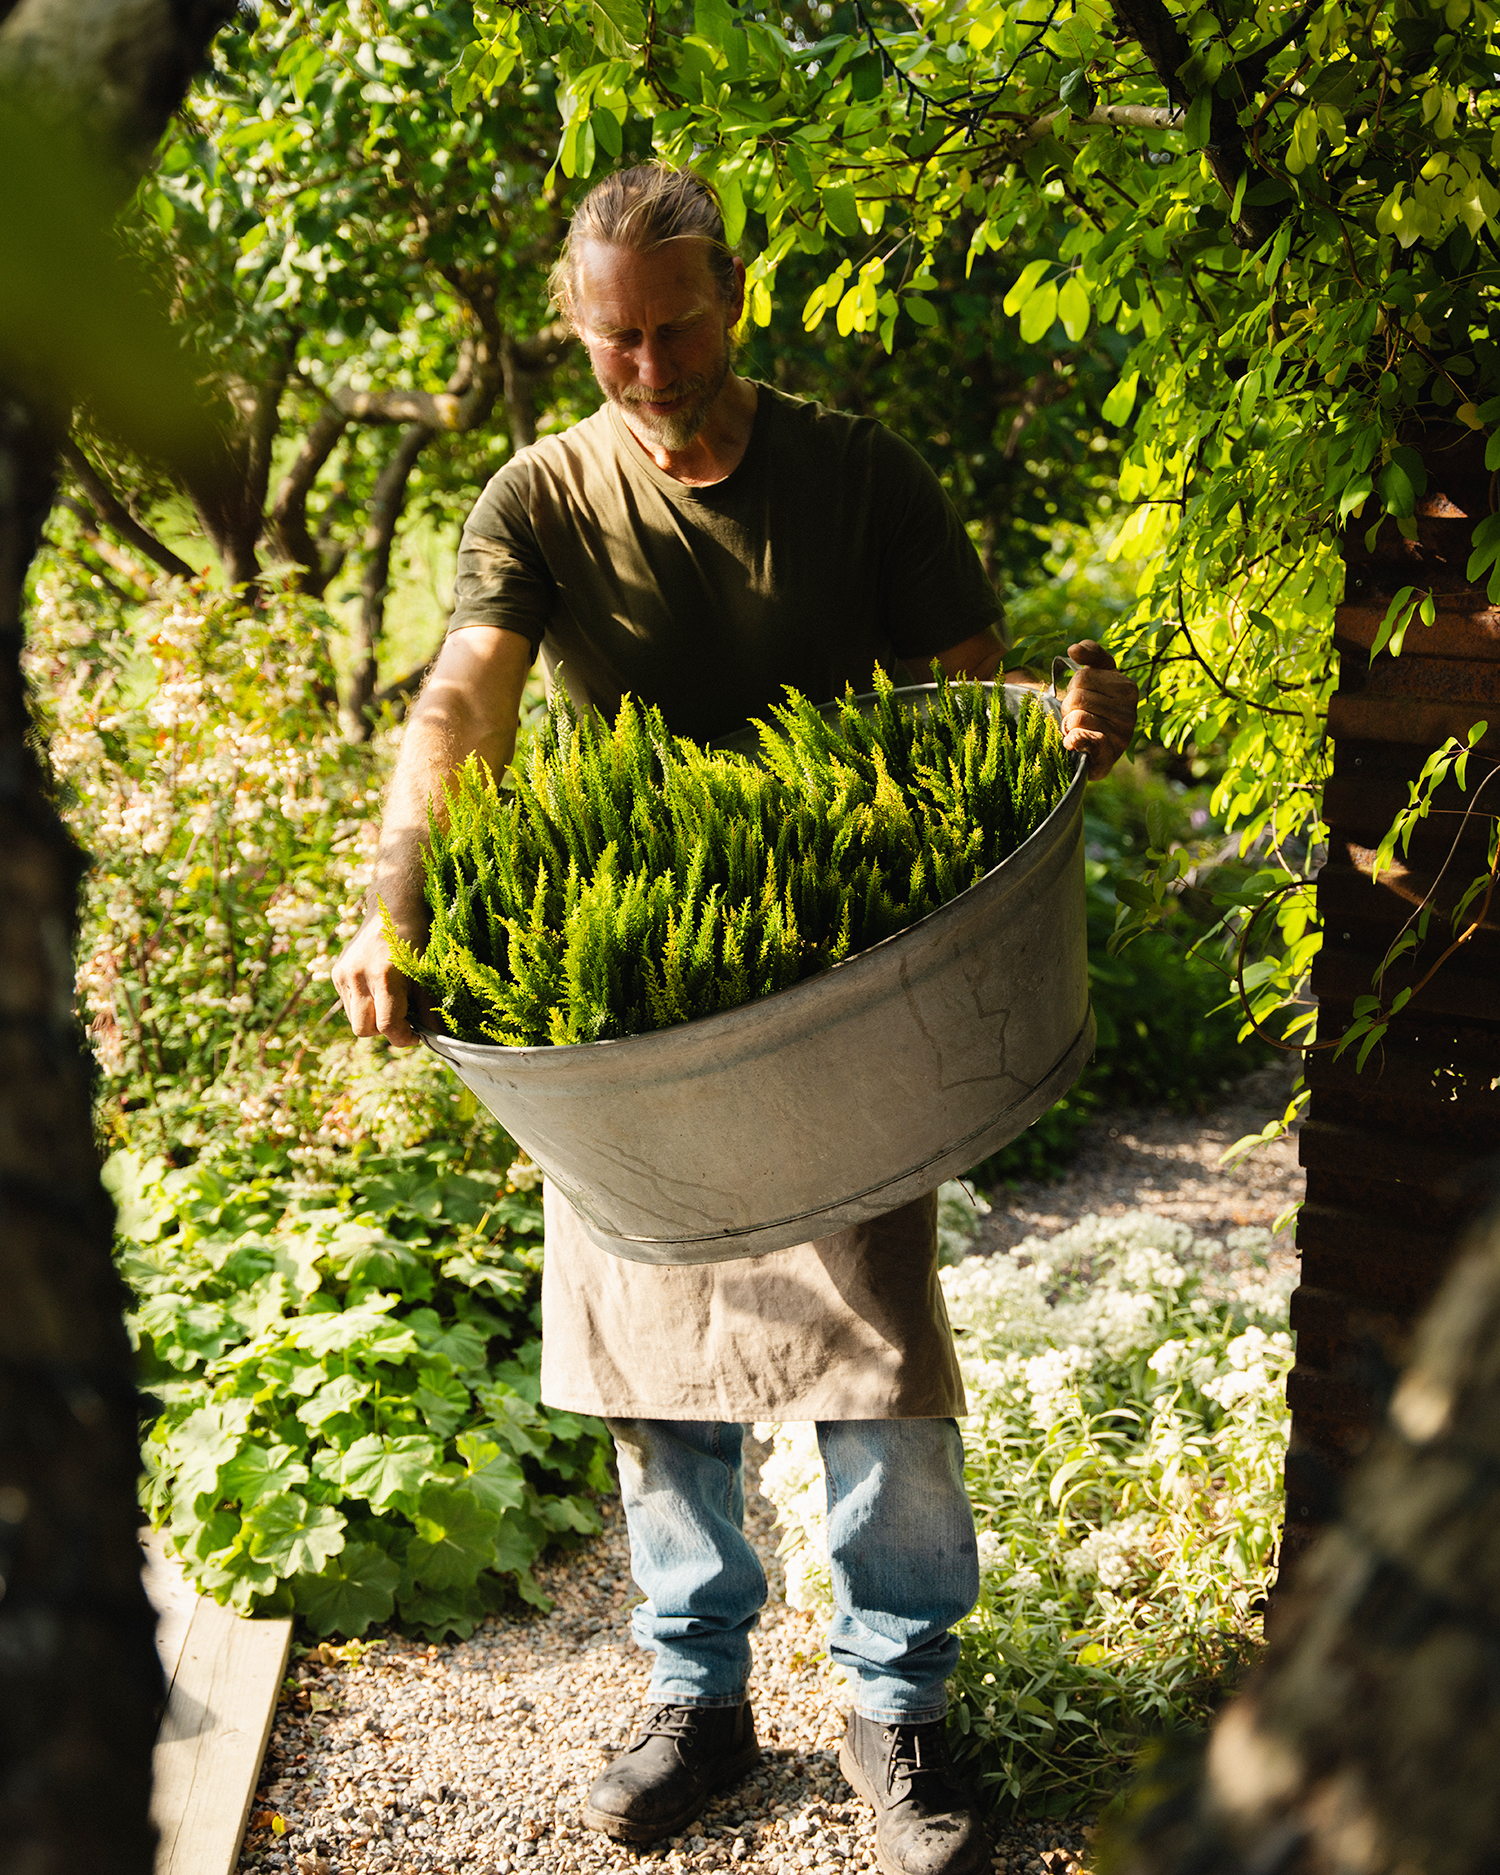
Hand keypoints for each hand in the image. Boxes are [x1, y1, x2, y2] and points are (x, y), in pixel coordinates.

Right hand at [332, 912, 419, 1047]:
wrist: (392, 907)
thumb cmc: (416, 940)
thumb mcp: (427, 973)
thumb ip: (428, 1008)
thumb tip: (437, 1039)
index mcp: (384, 976)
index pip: (386, 1025)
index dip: (403, 1038)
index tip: (416, 1036)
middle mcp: (358, 976)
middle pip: (363, 1029)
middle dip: (384, 1031)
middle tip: (404, 1020)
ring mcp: (343, 974)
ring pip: (354, 1019)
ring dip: (373, 1019)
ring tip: (391, 1002)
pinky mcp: (337, 973)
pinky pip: (348, 1003)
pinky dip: (364, 1004)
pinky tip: (378, 988)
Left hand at [1061, 640, 1137, 779]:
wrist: (1091, 750)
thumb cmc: (1091, 708)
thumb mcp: (1095, 677)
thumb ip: (1091, 655)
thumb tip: (1074, 649)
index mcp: (1127, 687)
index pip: (1082, 676)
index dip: (1073, 687)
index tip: (1081, 696)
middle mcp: (1130, 711)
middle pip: (1077, 697)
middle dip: (1068, 707)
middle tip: (1075, 717)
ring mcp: (1121, 735)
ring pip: (1077, 717)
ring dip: (1068, 725)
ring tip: (1077, 730)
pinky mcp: (1109, 755)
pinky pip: (1087, 739)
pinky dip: (1074, 739)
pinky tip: (1072, 741)